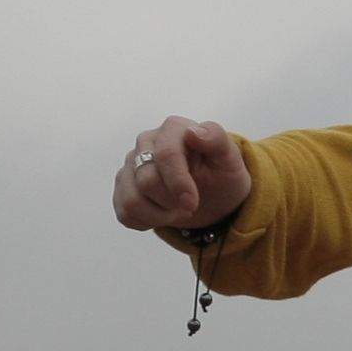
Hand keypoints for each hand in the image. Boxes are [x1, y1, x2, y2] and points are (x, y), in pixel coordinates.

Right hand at [114, 119, 253, 234]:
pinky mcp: (122, 186)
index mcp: (173, 129)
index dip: (178, 184)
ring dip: (160, 215)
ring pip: (132, 200)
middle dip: (172, 202)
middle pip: (147, 181)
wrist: (213, 193)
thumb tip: (192, 132)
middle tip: (189, 204)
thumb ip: (216, 139)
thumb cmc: (221, 173)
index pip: (166, 155)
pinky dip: (148, 222)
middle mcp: (146, 142)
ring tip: (176, 209)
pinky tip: (162, 213)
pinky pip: (125, 213)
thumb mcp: (229, 158)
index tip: (191, 204)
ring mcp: (130, 164)